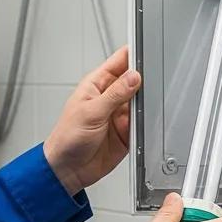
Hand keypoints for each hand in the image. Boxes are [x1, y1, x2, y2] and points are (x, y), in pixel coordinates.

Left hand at [43, 46, 140, 196]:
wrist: (68, 169)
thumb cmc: (67, 138)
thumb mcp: (91, 112)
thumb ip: (115, 94)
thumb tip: (134, 77)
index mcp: (97, 85)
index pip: (120, 62)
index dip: (134, 55)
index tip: (148, 52)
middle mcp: (110, 98)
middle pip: (136, 82)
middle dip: (146, 81)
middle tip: (154, 83)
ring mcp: (120, 115)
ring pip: (142, 103)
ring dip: (147, 105)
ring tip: (148, 108)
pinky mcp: (128, 133)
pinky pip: (144, 124)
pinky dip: (148, 124)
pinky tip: (147, 124)